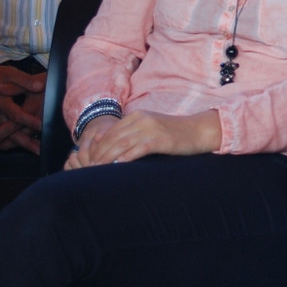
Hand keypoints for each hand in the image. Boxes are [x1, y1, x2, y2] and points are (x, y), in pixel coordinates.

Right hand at [0, 64, 44, 152]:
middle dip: (25, 142)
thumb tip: (40, 86)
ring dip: (22, 144)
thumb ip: (25, 81)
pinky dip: (15, 141)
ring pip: (8, 135)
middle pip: (12, 132)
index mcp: (1, 102)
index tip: (41, 125)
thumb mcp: (10, 74)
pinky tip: (28, 145)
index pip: (16, 115)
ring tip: (38, 150)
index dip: (28, 120)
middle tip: (40, 150)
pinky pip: (6, 133)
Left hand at [65, 110, 220, 168]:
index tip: (88, 161)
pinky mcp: (158, 140)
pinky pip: (136, 150)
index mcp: (137, 115)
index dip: (96, 147)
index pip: (110, 132)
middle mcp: (141, 119)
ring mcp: (150, 129)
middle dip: (98, 154)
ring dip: (106, 159)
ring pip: (120, 144)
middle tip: (88, 170)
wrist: (199, 130)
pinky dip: (123, 160)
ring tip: (97, 171)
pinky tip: (116, 169)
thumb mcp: (150, 127)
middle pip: (112, 138)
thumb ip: (130, 132)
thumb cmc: (174, 133)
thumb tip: (104, 142)